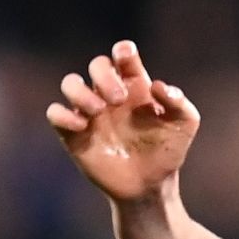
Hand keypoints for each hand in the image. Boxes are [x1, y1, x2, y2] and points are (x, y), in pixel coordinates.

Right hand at [46, 41, 200, 203]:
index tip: (127, 58)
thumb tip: (158, 86)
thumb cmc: (167, 152)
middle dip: (104, 75)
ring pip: (70, 83)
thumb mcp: (184, 126)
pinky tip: (82, 126)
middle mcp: (109, 94)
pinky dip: (63, 115)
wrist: (150, 187)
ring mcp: (90, 113)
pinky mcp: (73, 134)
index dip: (123, 51)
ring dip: (80, 92)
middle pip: (97, 65)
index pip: (123, 55)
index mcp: (135, 85)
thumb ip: (179, 102)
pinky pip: (55, 113)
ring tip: (98, 111)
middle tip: (119, 99)